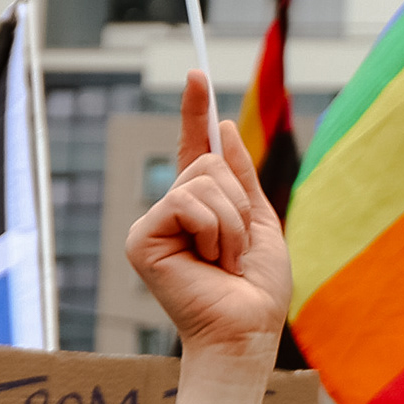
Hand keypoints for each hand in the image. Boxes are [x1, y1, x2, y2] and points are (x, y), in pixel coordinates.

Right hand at [124, 72, 289, 356]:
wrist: (247, 330)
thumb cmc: (257, 288)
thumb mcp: (261, 222)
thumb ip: (242, 177)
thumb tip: (224, 126)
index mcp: (200, 206)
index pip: (196, 149)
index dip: (195, 111)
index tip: (197, 73)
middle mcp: (171, 210)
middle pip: (209, 164)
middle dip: (240, 203)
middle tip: (237, 250)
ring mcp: (153, 223)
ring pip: (203, 182)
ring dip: (233, 224)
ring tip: (227, 261)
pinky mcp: (142, 238)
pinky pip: (188, 201)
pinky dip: (215, 230)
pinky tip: (211, 262)